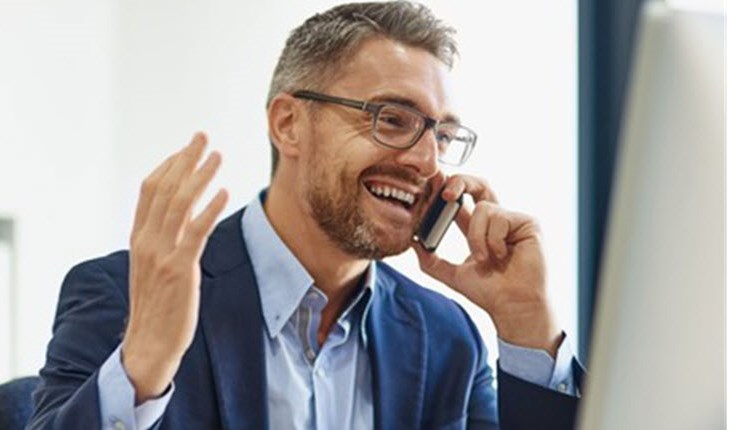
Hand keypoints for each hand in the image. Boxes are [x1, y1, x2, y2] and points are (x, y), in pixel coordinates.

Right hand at [122, 132, 227, 402]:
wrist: (148, 343)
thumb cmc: (156, 306)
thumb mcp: (151, 267)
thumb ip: (160, 240)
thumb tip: (178, 217)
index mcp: (138, 237)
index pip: (149, 190)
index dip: (168, 165)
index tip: (186, 148)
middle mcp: (147, 241)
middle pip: (165, 189)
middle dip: (185, 159)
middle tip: (203, 136)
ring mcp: (162, 254)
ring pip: (180, 204)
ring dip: (200, 176)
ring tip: (217, 155)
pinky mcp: (180, 270)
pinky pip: (196, 232)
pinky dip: (209, 209)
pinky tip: (224, 192)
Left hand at [413, 175, 560, 355]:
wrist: (513, 307)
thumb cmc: (491, 292)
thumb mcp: (453, 274)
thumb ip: (432, 260)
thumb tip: (412, 242)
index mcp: (480, 228)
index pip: (462, 200)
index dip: (446, 190)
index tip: (430, 185)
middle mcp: (497, 220)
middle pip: (478, 185)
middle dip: (460, 181)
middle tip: (445, 193)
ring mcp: (513, 219)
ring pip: (482, 209)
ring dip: (477, 237)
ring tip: (486, 260)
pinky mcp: (528, 222)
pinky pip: (498, 218)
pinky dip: (493, 240)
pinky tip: (503, 256)